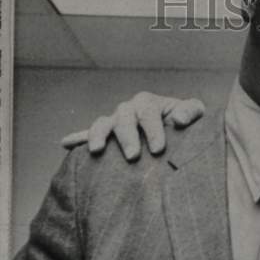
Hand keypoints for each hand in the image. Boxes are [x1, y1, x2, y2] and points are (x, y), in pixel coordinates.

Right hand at [60, 92, 205, 160]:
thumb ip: (191, 111)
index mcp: (148, 103)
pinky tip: (65, 144)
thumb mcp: (194, 115)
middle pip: (123, 118)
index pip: (148, 112)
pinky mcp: (106, 137)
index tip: (159, 149)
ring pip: (102, 124)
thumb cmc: (187, 125)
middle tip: (133, 156)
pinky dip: (77, 138)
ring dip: (98, 136)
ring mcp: (114, 123)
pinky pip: (87, 136)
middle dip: (128, 137)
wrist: (177, 135)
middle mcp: (128, 110)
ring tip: (97, 151)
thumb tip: (178, 119)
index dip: (153, 130)